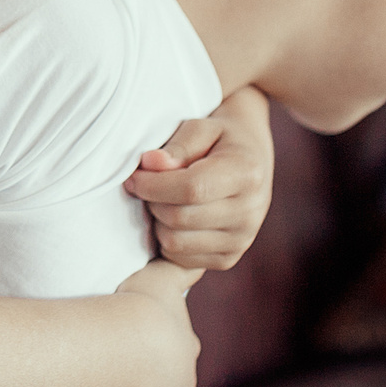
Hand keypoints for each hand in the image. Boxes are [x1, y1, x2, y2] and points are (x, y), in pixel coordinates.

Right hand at [101, 259, 199, 386]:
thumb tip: (200, 260)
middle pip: (170, 385)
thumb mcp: (165, 276)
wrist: (137, 343)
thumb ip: (183, 267)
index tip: (141, 346)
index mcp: (184, 349)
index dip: (162, 349)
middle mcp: (181, 381)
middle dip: (154, 384)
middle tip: (123, 380)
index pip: (178, 350)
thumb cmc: (143, 306)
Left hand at [125, 86, 273, 271]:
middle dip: (151, 200)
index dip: (153, 184)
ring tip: (162, 200)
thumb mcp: (202, 127)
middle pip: (179, 218)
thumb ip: (178, 145)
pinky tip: (173, 218)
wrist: (250, 161)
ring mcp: (241, 240)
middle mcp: (250, 212)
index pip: (191, 189)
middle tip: (146, 185)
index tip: (134, 176)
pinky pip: (179, 259)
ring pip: (174, 242)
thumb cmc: (220, 140)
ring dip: (157, 221)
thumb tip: (150, 163)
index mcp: (247, 174)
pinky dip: (166, 239)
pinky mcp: (228, 259)